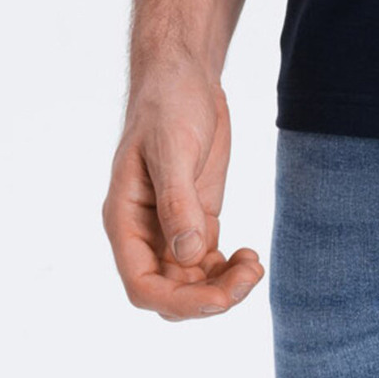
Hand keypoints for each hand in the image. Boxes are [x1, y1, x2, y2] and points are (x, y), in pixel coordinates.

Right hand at [102, 56, 264, 318]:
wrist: (184, 75)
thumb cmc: (168, 104)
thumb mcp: (173, 148)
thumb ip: (178, 202)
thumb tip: (189, 255)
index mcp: (124, 220)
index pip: (142, 285)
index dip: (179, 302)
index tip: (220, 300)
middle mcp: (144, 233)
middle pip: (169, 292)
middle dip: (208, 298)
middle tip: (250, 277)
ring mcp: (170, 228)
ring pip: (191, 284)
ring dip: (223, 287)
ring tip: (254, 266)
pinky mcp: (196, 218)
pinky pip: (207, 264)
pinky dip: (228, 271)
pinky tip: (250, 257)